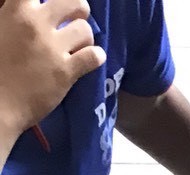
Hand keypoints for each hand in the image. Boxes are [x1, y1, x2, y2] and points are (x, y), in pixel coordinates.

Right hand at [0, 0, 104, 138]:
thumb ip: (13, 14)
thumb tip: (24, 10)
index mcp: (18, 10)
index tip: (54, 3)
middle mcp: (38, 24)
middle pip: (74, 2)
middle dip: (77, 9)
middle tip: (73, 19)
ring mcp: (54, 48)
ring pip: (85, 30)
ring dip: (84, 37)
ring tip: (78, 44)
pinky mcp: (66, 72)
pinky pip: (94, 56)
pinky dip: (96, 56)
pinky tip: (91, 59)